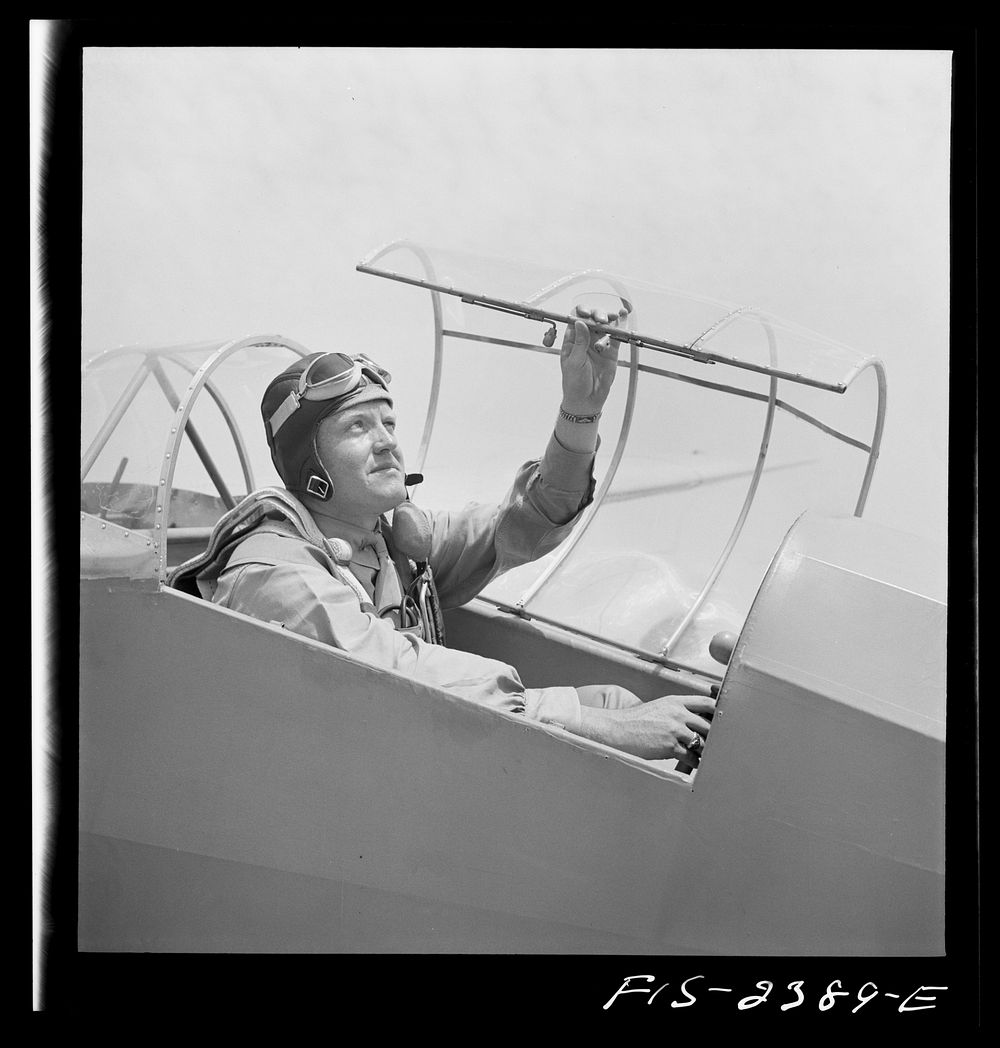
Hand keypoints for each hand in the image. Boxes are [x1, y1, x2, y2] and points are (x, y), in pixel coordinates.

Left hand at [559, 305, 624, 415]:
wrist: (587, 400)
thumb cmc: (574, 383)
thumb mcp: (575, 361)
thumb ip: (579, 342)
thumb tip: (580, 322)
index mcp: (572, 340)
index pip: (575, 320)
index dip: (581, 313)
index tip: (586, 314)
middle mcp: (585, 340)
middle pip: (592, 319)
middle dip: (597, 315)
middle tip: (601, 321)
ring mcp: (598, 344)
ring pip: (604, 325)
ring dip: (608, 319)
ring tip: (612, 318)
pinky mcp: (611, 352)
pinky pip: (616, 336)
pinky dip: (620, 326)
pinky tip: (623, 316)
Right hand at [580, 694, 715, 762]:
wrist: (616, 730)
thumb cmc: (635, 721)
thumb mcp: (658, 707)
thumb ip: (677, 711)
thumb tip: (695, 722)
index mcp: (675, 701)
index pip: (706, 702)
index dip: (718, 712)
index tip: (724, 720)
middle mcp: (677, 713)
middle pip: (709, 725)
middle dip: (714, 737)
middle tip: (719, 745)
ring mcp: (674, 729)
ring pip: (702, 743)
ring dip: (705, 752)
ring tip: (707, 757)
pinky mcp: (670, 746)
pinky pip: (692, 757)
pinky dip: (695, 763)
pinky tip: (693, 765)